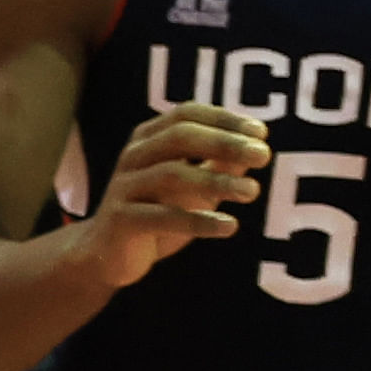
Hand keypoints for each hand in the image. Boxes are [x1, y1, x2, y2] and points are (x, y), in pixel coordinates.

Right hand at [81, 106, 268, 286]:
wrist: (107, 256)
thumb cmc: (158, 212)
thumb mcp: (194, 188)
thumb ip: (219, 166)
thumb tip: (257, 150)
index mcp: (149, 137)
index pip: (188, 114)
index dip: (225, 119)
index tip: (261, 133)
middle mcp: (133, 155)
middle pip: (181, 137)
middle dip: (225, 143)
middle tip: (264, 155)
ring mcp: (123, 186)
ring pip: (172, 175)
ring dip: (217, 182)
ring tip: (253, 191)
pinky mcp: (120, 220)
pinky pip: (162, 218)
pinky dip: (199, 221)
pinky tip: (229, 226)